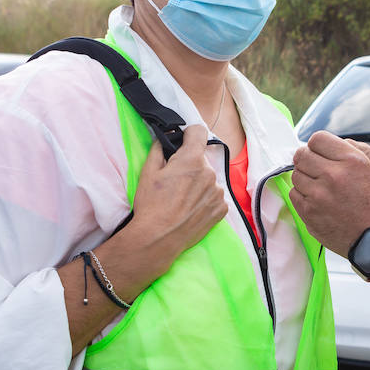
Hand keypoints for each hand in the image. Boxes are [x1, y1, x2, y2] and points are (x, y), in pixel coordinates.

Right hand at [122, 125, 227, 277]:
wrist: (160, 237)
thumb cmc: (151, 205)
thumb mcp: (148, 172)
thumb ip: (159, 149)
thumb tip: (165, 139)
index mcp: (192, 160)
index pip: (198, 131)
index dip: (188, 134)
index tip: (182, 141)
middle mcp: (210, 173)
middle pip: (201, 159)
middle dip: (190, 164)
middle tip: (175, 180)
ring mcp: (218, 192)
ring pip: (208, 178)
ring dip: (199, 183)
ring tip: (182, 198)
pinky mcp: (222, 208)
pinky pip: (215, 196)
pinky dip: (205, 198)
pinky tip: (191, 208)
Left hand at [292, 131, 369, 252]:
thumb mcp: (368, 167)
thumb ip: (341, 152)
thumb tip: (312, 146)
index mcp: (351, 161)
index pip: (317, 139)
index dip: (318, 146)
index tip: (321, 154)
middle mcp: (334, 176)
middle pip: (302, 155)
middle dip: (307, 160)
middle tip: (317, 170)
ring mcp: (319, 196)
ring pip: (296, 174)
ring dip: (305, 178)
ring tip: (321, 187)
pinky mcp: (309, 213)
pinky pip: (294, 194)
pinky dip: (303, 195)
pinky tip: (317, 200)